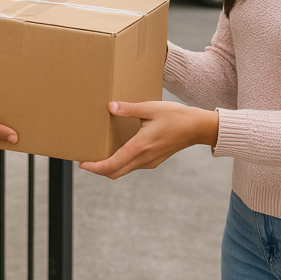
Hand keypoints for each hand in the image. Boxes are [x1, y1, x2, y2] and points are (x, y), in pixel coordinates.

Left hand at [79, 101, 217, 179]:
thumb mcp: (151, 108)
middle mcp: (144, 158)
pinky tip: (117, 151)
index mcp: (140, 146)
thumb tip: (110, 107)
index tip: (83, 164)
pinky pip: (133, 166)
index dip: (95, 167)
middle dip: (99, 169)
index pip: (113, 164)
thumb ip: (129, 109)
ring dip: (110, 167)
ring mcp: (150, 161)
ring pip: (124, 170)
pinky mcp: (154, 160)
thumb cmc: (176, 116)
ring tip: (98, 155)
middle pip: (115, 172)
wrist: (197, 128)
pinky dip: (120, 163)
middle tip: (86, 161)